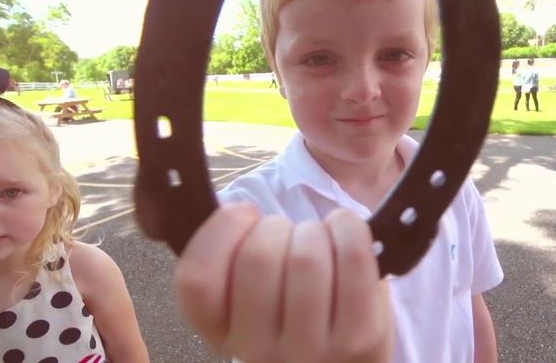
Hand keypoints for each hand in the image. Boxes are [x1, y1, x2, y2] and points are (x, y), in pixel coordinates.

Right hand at [174, 204, 393, 362]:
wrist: (351, 351)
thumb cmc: (294, 302)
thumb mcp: (246, 287)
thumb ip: (229, 250)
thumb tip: (231, 207)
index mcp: (220, 331)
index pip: (197, 280)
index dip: (221, 229)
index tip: (244, 213)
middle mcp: (257, 348)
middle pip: (258, 258)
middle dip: (276, 225)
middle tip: (287, 234)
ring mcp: (310, 347)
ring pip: (306, 257)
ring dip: (314, 230)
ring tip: (317, 239)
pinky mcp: (358, 335)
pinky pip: (352, 258)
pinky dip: (348, 228)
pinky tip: (344, 232)